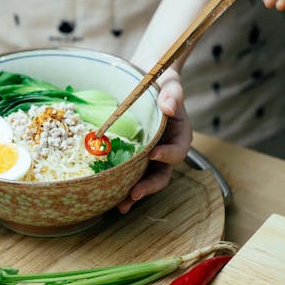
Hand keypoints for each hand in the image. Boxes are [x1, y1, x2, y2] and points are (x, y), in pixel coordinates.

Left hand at [117, 68, 191, 212]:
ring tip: (119, 206)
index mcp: (180, 135)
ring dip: (133, 194)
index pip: (178, 151)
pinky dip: (119, 184)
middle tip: (134, 194)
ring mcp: (149, 156)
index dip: (168, 156)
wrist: (146, 78)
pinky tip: (104, 194)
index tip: (153, 155)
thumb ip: (173, 95)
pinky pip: (128, 172)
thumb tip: (169, 108)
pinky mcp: (133, 156)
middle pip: (161, 174)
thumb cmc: (161, 80)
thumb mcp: (171, 83)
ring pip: (144, 179)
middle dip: (148, 186)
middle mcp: (165, 150)